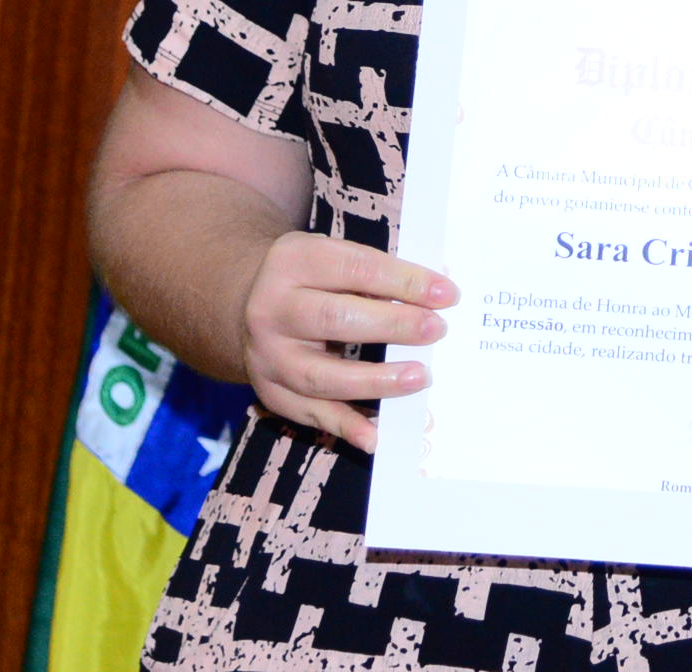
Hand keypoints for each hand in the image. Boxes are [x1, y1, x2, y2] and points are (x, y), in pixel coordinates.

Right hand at [238, 231, 457, 451]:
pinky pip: (309, 413)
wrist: (245, 301)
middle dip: (393, 326)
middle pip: (335, 319)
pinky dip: (344, 426)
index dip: (405, 281)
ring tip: (419, 377)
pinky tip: (375, 435)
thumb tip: (436, 297)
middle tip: (436, 331)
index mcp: (294, 261)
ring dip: (375, 381)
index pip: (356, 269)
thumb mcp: (332, 256)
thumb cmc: (309, 277)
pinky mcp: (269, 391)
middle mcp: (272, 309)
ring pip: (321, 375)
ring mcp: (267, 355)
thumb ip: (376, 274)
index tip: (447, 294)